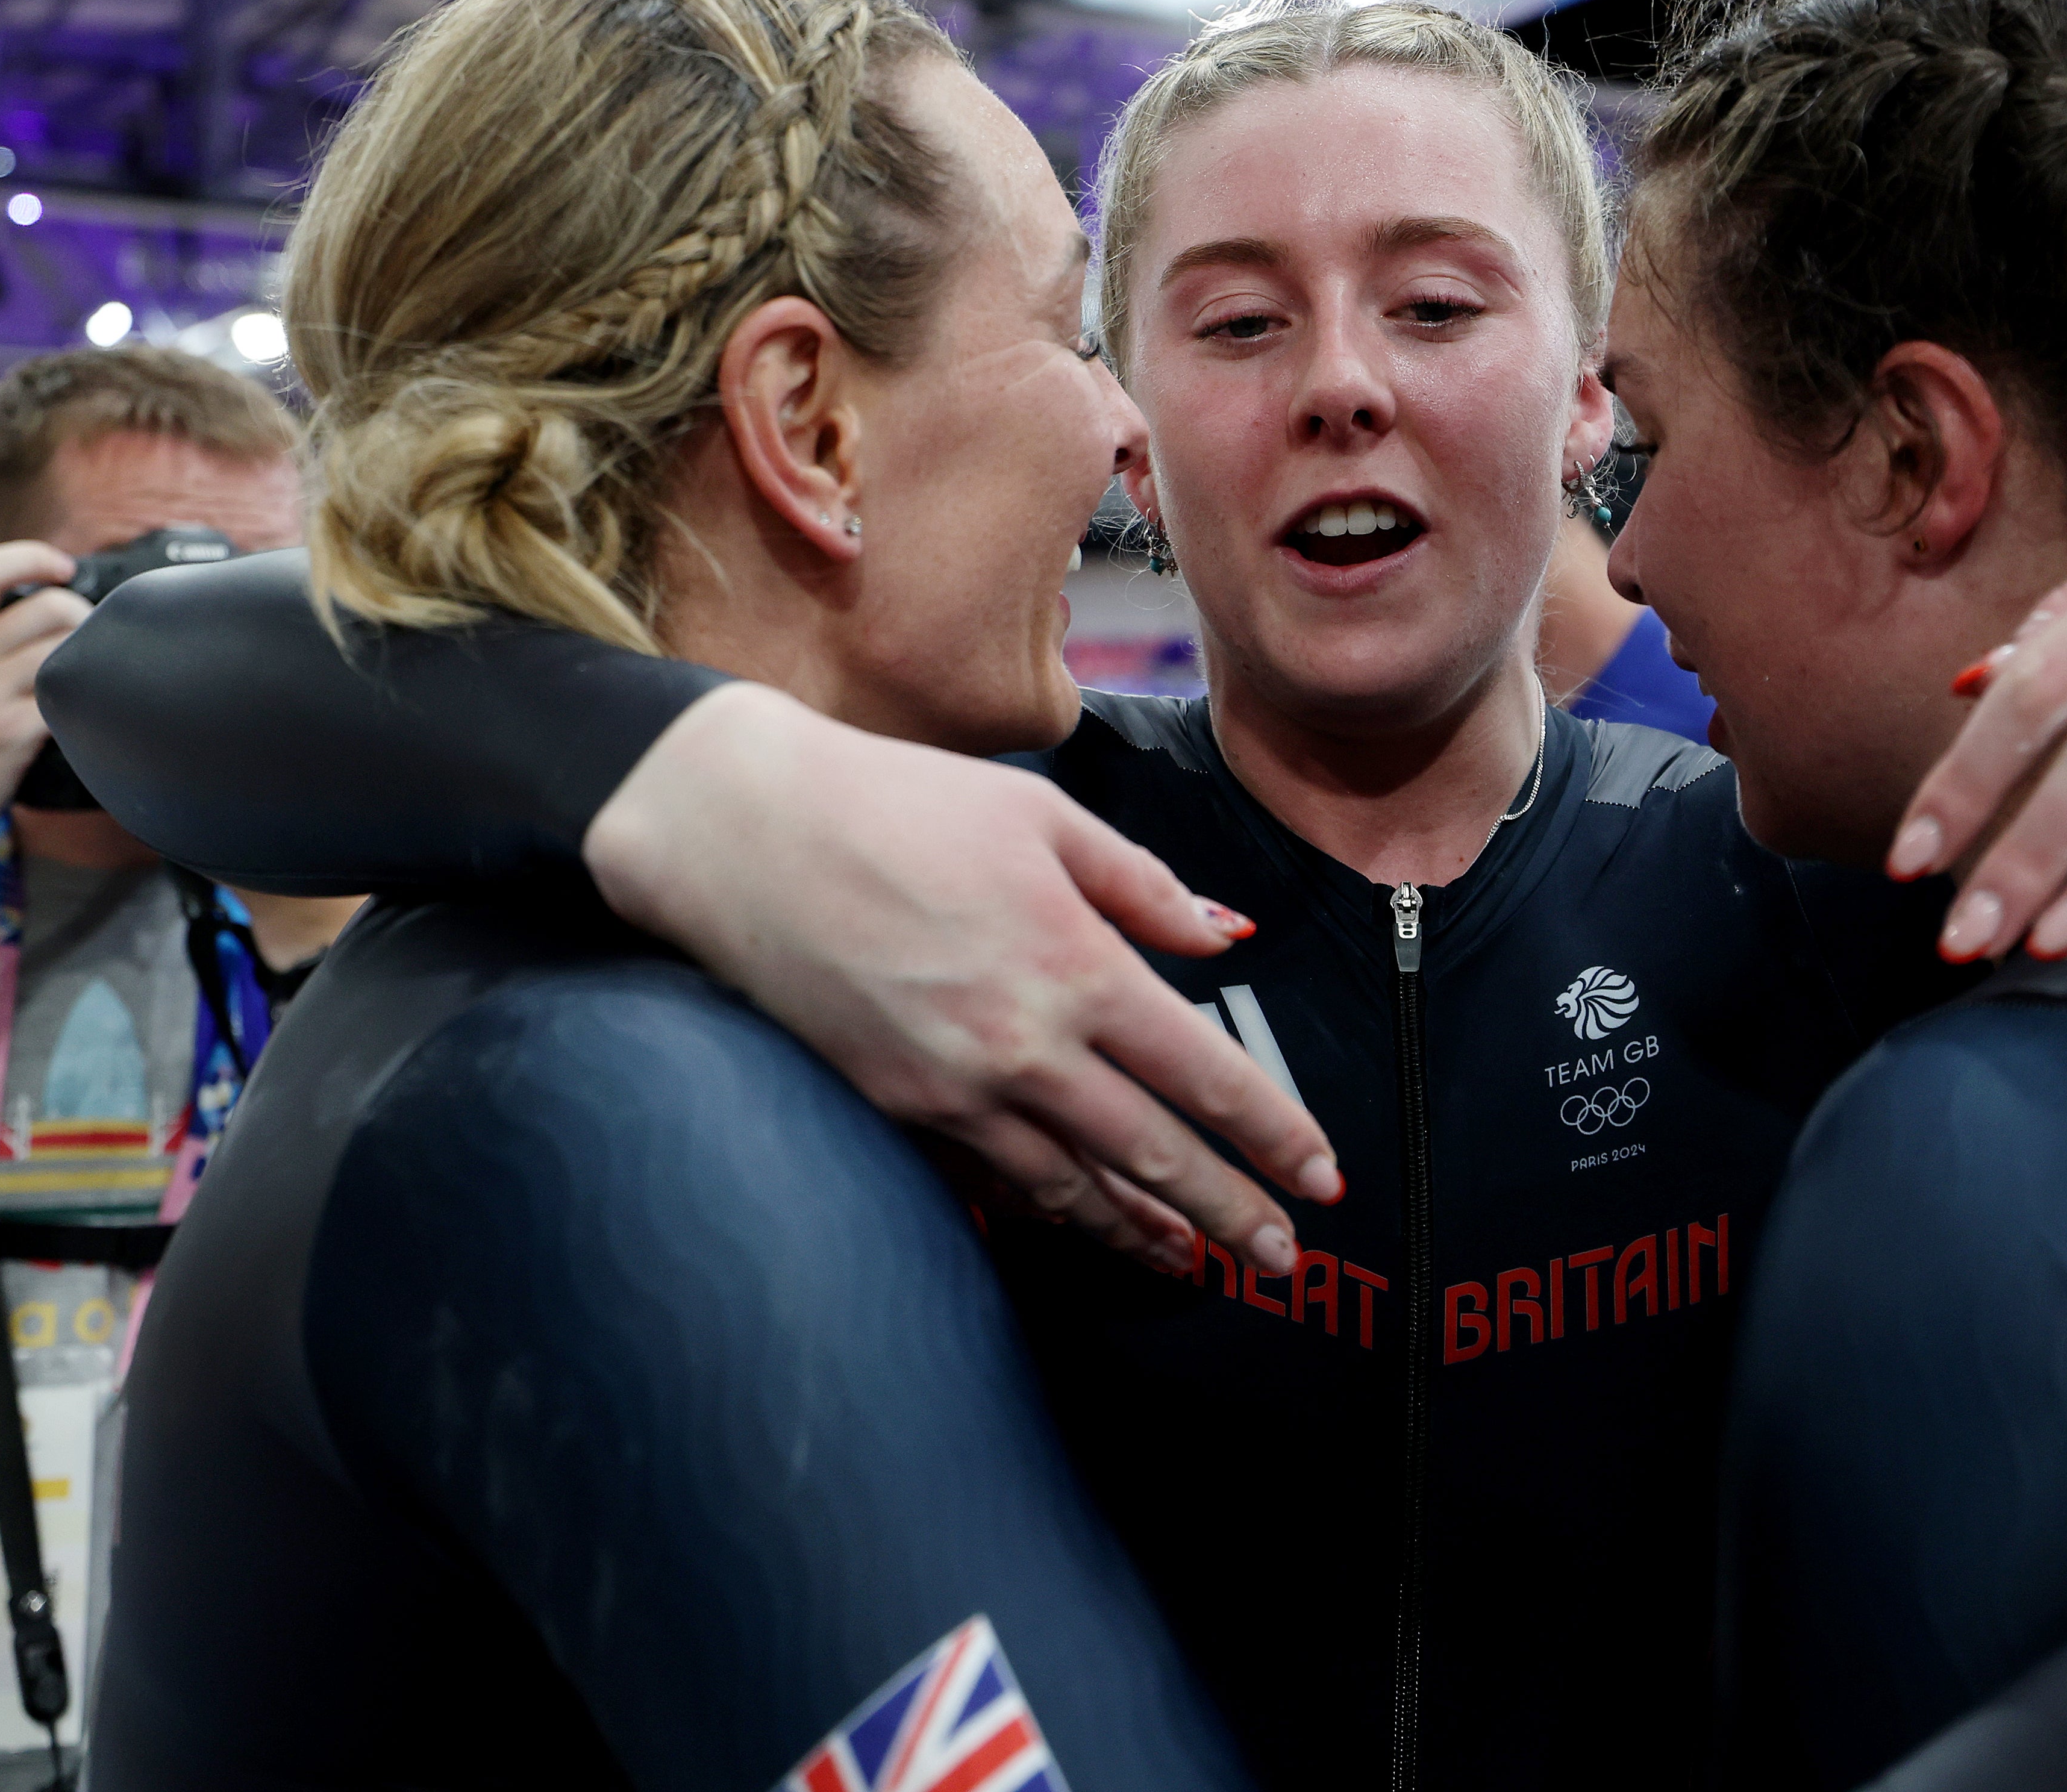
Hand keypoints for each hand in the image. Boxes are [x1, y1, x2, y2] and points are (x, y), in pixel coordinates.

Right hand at [0, 540, 87, 857]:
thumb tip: (44, 609)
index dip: (31, 557)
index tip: (62, 568)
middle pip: (49, 606)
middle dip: (86, 615)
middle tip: (91, 637)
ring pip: (66, 649)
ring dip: (94, 656)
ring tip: (93, 673)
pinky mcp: (10, 733)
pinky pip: (68, 699)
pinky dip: (88, 701)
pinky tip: (87, 711)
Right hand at [585, 684, 1344, 1280]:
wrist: (744, 833)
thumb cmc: (902, 804)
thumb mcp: (1047, 817)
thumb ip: (1147, 888)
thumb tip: (1229, 936)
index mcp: (1078, 966)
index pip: (1206, 1076)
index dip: (1273, 1136)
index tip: (1322, 1179)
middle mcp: (1022, 1046)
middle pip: (1153, 1153)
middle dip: (1230, 1215)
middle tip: (1281, 1260)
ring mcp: (952, 1090)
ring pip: (1072, 1187)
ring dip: (1141, 1232)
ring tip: (1193, 1262)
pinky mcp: (896, 1108)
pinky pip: (991, 1182)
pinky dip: (1048, 1212)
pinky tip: (1081, 1224)